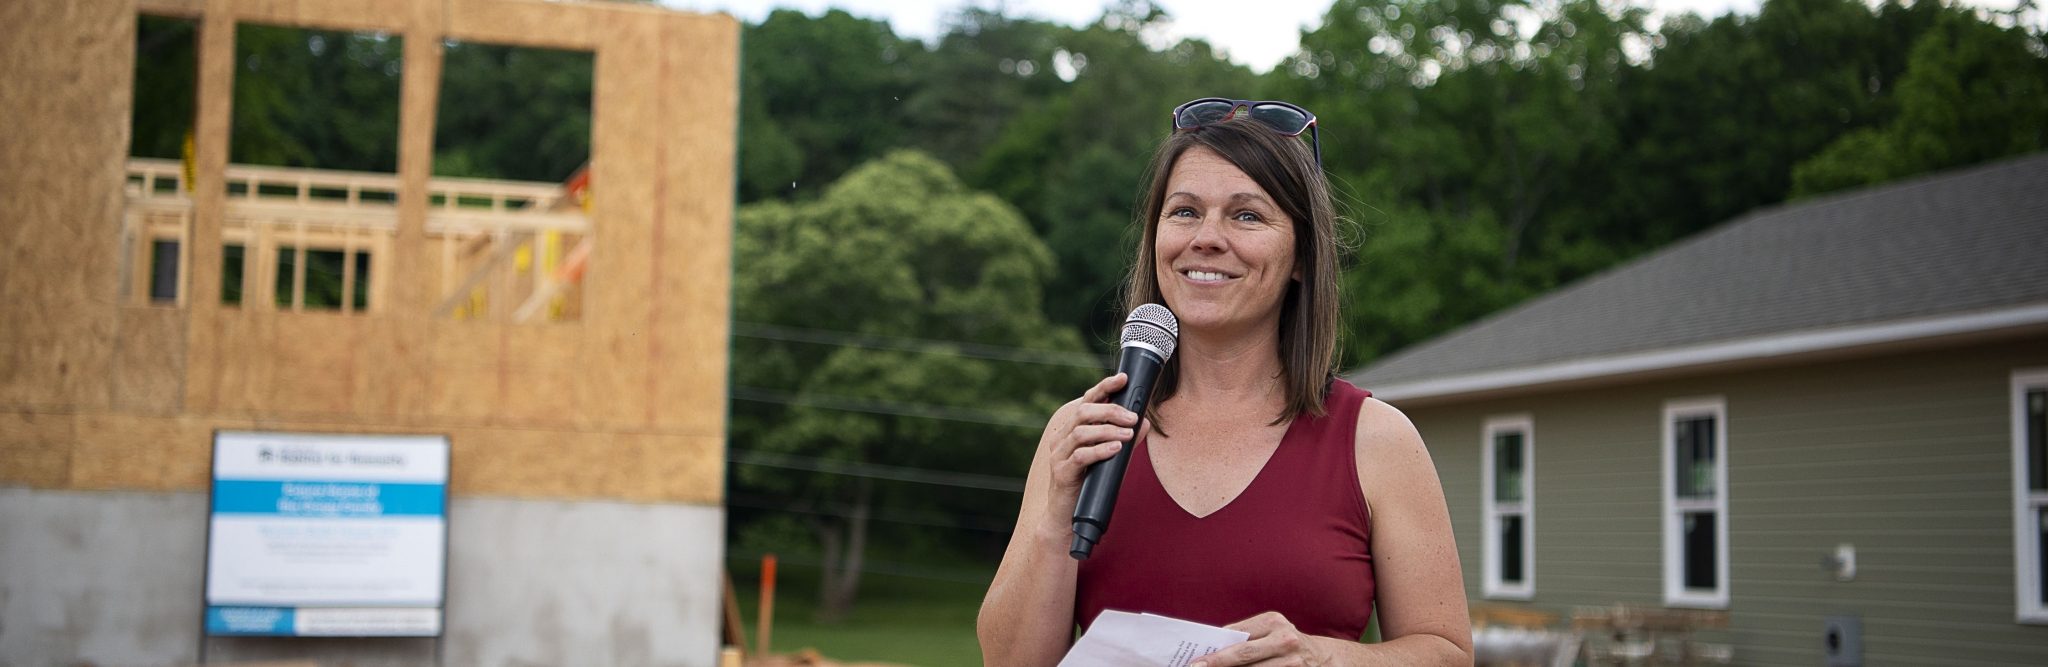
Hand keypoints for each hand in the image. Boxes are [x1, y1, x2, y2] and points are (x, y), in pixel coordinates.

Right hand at [1036, 373, 1139, 530]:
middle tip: (1133, 417)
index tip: (1123, 378)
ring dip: (1108, 430)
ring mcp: (1058, 455)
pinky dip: (1100, 450)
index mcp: (1071, 429)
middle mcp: (1061, 438)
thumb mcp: (1110, 459)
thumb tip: (1145, 423)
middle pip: (1084, 412)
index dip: (1104, 387)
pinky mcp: (1061, 473)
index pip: (1087, 401)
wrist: (1067, 519)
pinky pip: (1080, 456)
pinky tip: (1115, 449)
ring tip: (1128, 434)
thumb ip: (1124, 440)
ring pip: (1081, 432)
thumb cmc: (1089, 485)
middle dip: (1111, 411)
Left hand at [1193, 612, 1331, 666]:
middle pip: (1243, 655)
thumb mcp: (1272, 632)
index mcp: (1274, 622)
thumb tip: (1212, 649)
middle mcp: (1285, 640)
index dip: (1216, 650)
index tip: (1196, 658)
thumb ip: (1247, 637)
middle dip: (1217, 663)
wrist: (1325, 659)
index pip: (1238, 636)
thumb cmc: (1286, 644)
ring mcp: (1293, 663)